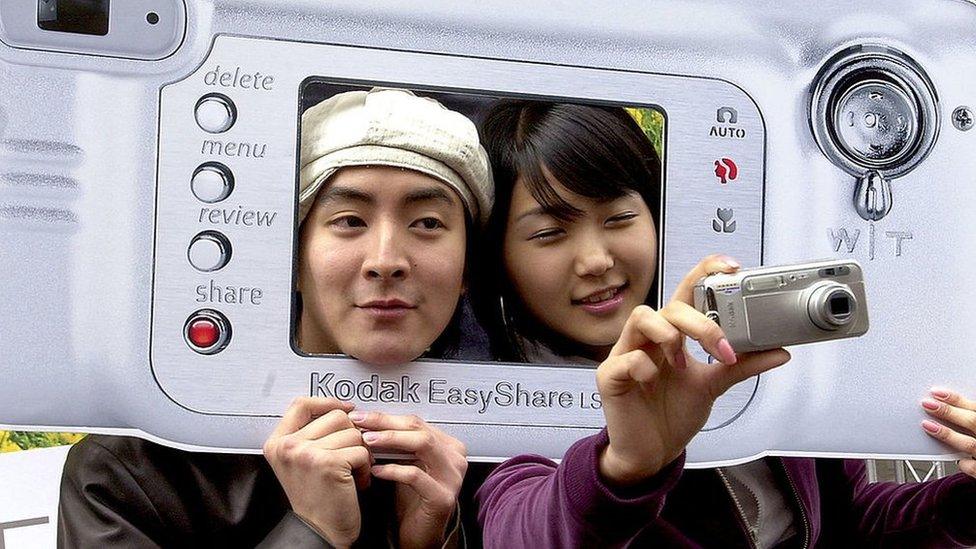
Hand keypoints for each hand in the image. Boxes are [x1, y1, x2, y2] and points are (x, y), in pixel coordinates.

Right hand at [263, 397, 371, 548]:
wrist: (320, 533)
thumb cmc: (316, 500)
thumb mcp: (302, 462)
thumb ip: (312, 435)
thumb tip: (344, 409)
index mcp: (277, 442)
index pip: (302, 404)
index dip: (327, 402)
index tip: (346, 408)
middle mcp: (287, 446)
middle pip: (335, 415)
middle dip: (352, 435)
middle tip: (352, 457)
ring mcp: (306, 453)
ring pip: (352, 432)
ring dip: (361, 453)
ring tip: (353, 472)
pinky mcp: (327, 463)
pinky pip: (361, 450)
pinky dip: (366, 466)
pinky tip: (357, 482)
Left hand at [351, 411, 466, 548]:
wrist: (420, 535)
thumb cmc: (412, 500)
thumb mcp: (406, 464)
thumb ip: (398, 444)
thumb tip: (370, 420)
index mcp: (448, 446)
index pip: (416, 422)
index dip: (387, 417)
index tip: (362, 415)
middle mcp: (455, 458)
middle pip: (419, 428)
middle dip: (385, 422)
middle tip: (360, 421)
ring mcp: (452, 477)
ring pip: (422, 444)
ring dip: (391, 439)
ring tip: (367, 440)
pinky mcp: (442, 497)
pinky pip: (416, 475)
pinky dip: (393, 470)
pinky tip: (376, 470)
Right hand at [597, 254, 791, 484]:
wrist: (652, 452)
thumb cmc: (673, 413)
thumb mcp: (712, 386)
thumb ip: (741, 367)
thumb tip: (780, 352)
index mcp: (672, 334)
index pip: (686, 292)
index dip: (705, 272)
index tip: (731, 267)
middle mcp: (648, 338)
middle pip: (668, 306)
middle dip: (698, 322)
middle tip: (718, 347)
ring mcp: (625, 354)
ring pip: (642, 318)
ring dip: (668, 336)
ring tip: (681, 364)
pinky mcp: (609, 376)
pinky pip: (626, 359)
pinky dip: (644, 367)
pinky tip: (652, 382)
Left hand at [920, 388, 975, 477]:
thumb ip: (974, 416)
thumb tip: (956, 406)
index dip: (956, 399)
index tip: (937, 393)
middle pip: (973, 422)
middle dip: (948, 412)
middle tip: (927, 404)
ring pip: (970, 444)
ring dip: (947, 434)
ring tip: (928, 425)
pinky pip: (973, 468)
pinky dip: (962, 463)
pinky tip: (957, 458)